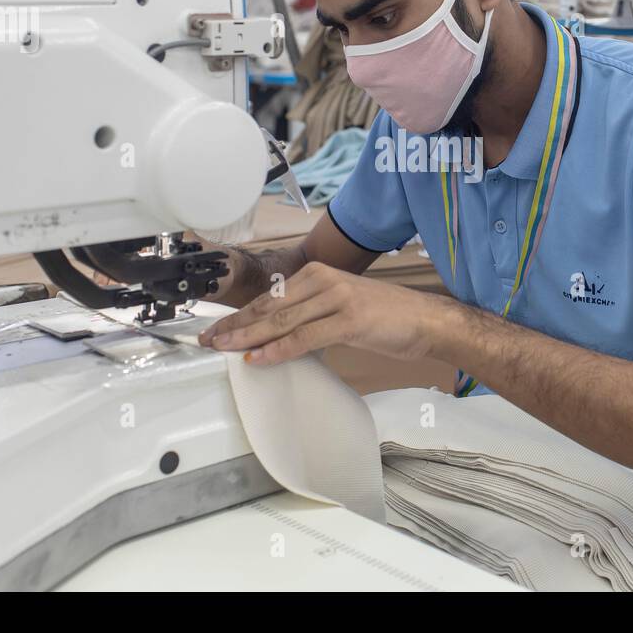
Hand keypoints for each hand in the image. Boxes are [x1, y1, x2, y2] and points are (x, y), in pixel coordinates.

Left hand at [197, 261, 449, 364]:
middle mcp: (323, 280)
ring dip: (247, 337)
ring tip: (223, 349)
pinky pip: (305, 337)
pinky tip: (258, 358)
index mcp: (318, 274)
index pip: (269, 297)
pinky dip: (278, 349)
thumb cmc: (387, 317)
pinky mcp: (348, 319)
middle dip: (234, 325)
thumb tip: (277, 334)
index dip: (239, 315)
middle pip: (269, 307)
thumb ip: (311, 314)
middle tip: (206, 340)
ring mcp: (336, 298)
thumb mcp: (341, 306)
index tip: (215, 330)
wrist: (426, 319)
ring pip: (281, 321)